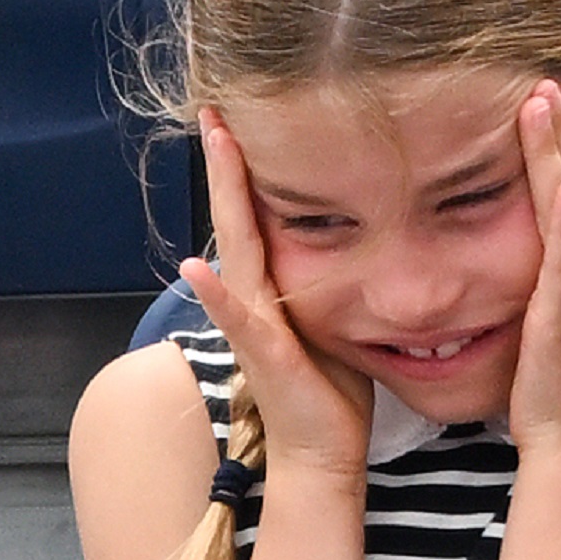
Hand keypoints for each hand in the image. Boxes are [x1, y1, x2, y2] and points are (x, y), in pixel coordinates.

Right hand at [180, 111, 372, 480]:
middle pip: (237, 216)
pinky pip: (238, 318)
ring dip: (223, 195)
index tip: (240, 116)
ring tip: (214, 144)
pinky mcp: (266, 355)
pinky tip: (195, 264)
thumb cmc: (331, 392)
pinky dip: (216, 294)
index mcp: (274, 288)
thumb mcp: (337, 320)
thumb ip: (336, 279)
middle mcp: (255, 298)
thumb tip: (365, 238)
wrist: (322, 454)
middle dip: (226, 160)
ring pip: (235, 248)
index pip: (258, 216)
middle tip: (213, 105)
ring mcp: (254, 324)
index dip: (249, 168)